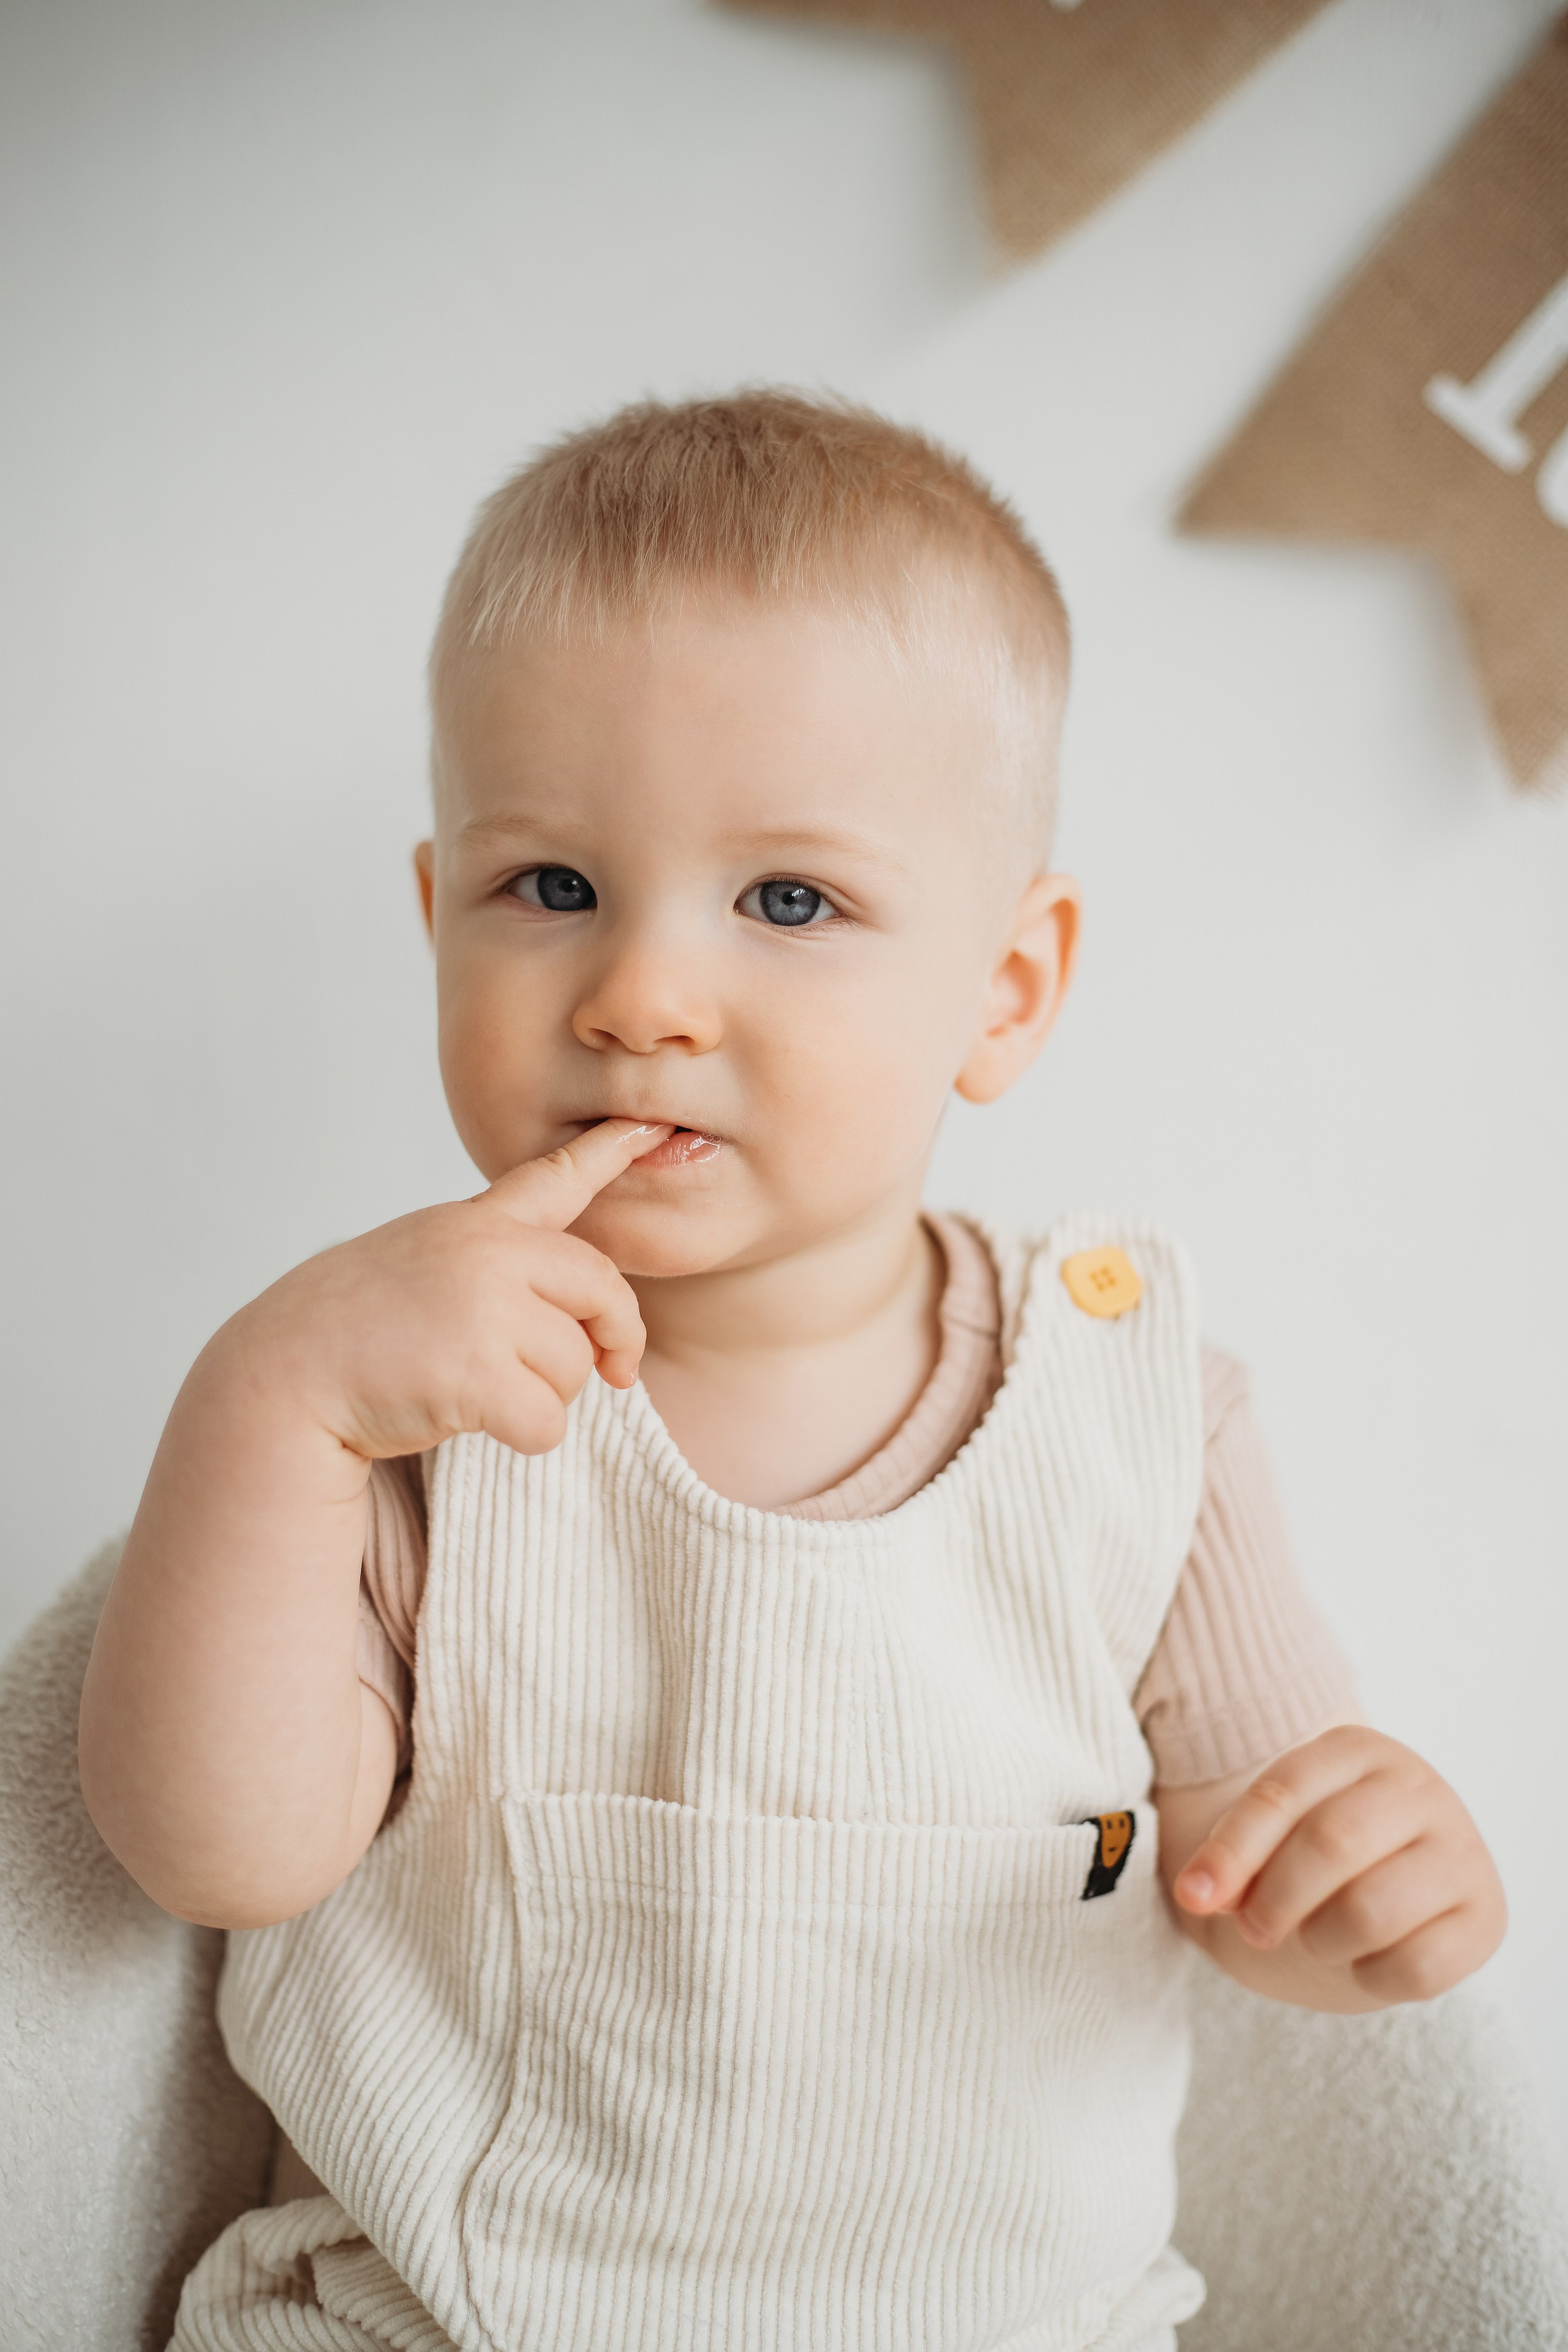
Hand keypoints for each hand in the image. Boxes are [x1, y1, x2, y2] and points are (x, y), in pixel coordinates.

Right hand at [230, 1117, 672, 1464]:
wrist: (281, 1373)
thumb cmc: (354, 1329)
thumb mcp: (421, 1263)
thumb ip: (492, 1265)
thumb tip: (579, 1318)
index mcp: (472, 1223)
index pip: (552, 1178)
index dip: (608, 1151)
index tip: (651, 1124)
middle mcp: (485, 1253)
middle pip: (602, 1289)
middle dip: (614, 1337)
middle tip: (615, 1369)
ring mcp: (482, 1308)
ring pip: (577, 1365)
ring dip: (545, 1393)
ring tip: (480, 1386)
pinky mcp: (477, 1373)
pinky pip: (549, 1419)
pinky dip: (526, 1435)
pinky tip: (477, 1421)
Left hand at [1169, 1725, 1505, 2008]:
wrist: (1386, 1898)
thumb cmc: (1315, 1862)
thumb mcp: (1269, 1842)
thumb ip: (1231, 1859)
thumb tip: (1198, 1895)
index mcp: (1359, 1750)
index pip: (1282, 1793)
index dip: (1230, 1851)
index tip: (1193, 1898)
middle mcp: (1420, 1788)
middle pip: (1331, 1843)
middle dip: (1275, 1899)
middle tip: (1254, 1928)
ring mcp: (1462, 1851)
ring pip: (1371, 1910)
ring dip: (1320, 1940)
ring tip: (1314, 1936)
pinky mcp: (1486, 1918)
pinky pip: (1415, 1966)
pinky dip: (1370, 1977)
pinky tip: (1364, 1959)